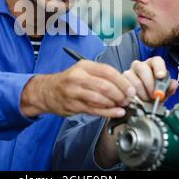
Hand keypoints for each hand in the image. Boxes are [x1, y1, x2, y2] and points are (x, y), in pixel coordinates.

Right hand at [20, 60, 135, 117]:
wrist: (46, 91)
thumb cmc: (69, 81)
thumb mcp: (83, 71)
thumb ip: (102, 76)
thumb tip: (124, 85)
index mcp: (84, 66)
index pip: (108, 71)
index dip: (122, 81)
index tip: (131, 89)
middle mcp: (78, 77)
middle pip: (105, 85)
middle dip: (120, 94)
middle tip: (128, 99)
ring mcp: (74, 91)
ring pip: (99, 98)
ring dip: (114, 104)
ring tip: (122, 106)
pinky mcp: (72, 105)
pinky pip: (94, 109)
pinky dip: (107, 112)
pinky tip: (116, 113)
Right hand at [122, 57, 178, 101]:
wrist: (143, 103)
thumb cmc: (154, 94)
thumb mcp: (165, 92)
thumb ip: (170, 87)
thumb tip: (173, 84)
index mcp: (153, 64)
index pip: (156, 60)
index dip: (159, 68)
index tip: (161, 76)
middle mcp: (139, 65)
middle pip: (143, 69)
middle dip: (150, 85)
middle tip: (154, 96)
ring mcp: (129, 72)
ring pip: (135, 82)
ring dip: (143, 94)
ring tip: (146, 100)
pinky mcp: (121, 81)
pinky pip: (127, 89)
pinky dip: (134, 97)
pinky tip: (138, 100)